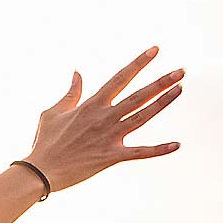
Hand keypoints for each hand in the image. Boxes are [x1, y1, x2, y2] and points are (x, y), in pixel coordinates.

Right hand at [23, 46, 183, 192]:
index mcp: (91, 105)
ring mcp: (110, 137)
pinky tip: (176, 144)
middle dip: (161, 82)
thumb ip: (71, 93)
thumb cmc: (45, 141)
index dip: (138, 63)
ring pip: (143, 117)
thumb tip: (77, 73)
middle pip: (138, 96)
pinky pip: (140, 152)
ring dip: (163, 103)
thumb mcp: (53, 112)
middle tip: (181, 71)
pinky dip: (159, 149)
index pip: (120, 78)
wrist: (41, 171)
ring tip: (180, 90)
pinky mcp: (112, 156)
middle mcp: (104, 118)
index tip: (155, 50)